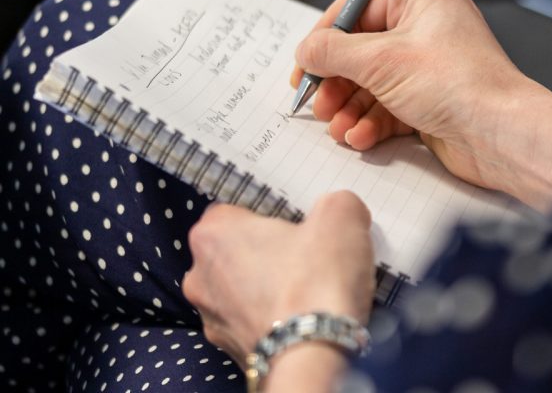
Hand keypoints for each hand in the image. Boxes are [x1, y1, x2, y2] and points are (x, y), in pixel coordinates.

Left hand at [182, 191, 374, 367]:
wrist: (314, 360)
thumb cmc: (316, 282)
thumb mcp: (341, 216)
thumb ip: (336, 202)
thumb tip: (340, 210)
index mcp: (212, 234)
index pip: (236, 210)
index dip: (270, 214)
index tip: (297, 224)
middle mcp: (199, 277)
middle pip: (237, 252)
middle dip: (268, 253)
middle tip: (307, 256)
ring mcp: (212, 320)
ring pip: (244, 291)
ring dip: (270, 289)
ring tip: (311, 291)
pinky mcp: (231, 352)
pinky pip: (254, 324)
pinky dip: (276, 321)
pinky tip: (305, 318)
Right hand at [293, 0, 534, 194]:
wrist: (500, 136)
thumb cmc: (459, 85)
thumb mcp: (381, 62)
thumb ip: (334, 52)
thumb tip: (306, 50)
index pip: (357, 7)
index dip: (325, 37)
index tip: (304, 65)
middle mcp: (426, 25)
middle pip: (360, 49)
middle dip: (337, 81)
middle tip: (317, 103)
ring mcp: (428, 64)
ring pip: (371, 82)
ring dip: (349, 107)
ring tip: (337, 126)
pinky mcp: (429, 98)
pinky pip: (387, 105)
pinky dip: (370, 122)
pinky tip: (360, 136)